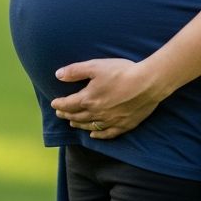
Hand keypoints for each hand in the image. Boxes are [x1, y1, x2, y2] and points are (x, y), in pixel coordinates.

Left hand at [50, 58, 166, 139]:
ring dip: (79, 124)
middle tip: (60, 113)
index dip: (59, 104)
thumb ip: (75, 71)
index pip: (68, 104)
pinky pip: (107, 134)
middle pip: (77, 116)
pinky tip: (94, 134)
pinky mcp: (123, 125)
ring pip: (89, 126)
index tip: (54, 104)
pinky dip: (98, 135)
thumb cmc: (121, 72)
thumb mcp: (95, 66)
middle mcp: (97, 113)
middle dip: (66, 114)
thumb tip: (57, 75)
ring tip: (72, 123)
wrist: (147, 83)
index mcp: (88, 99)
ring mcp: (110, 121)